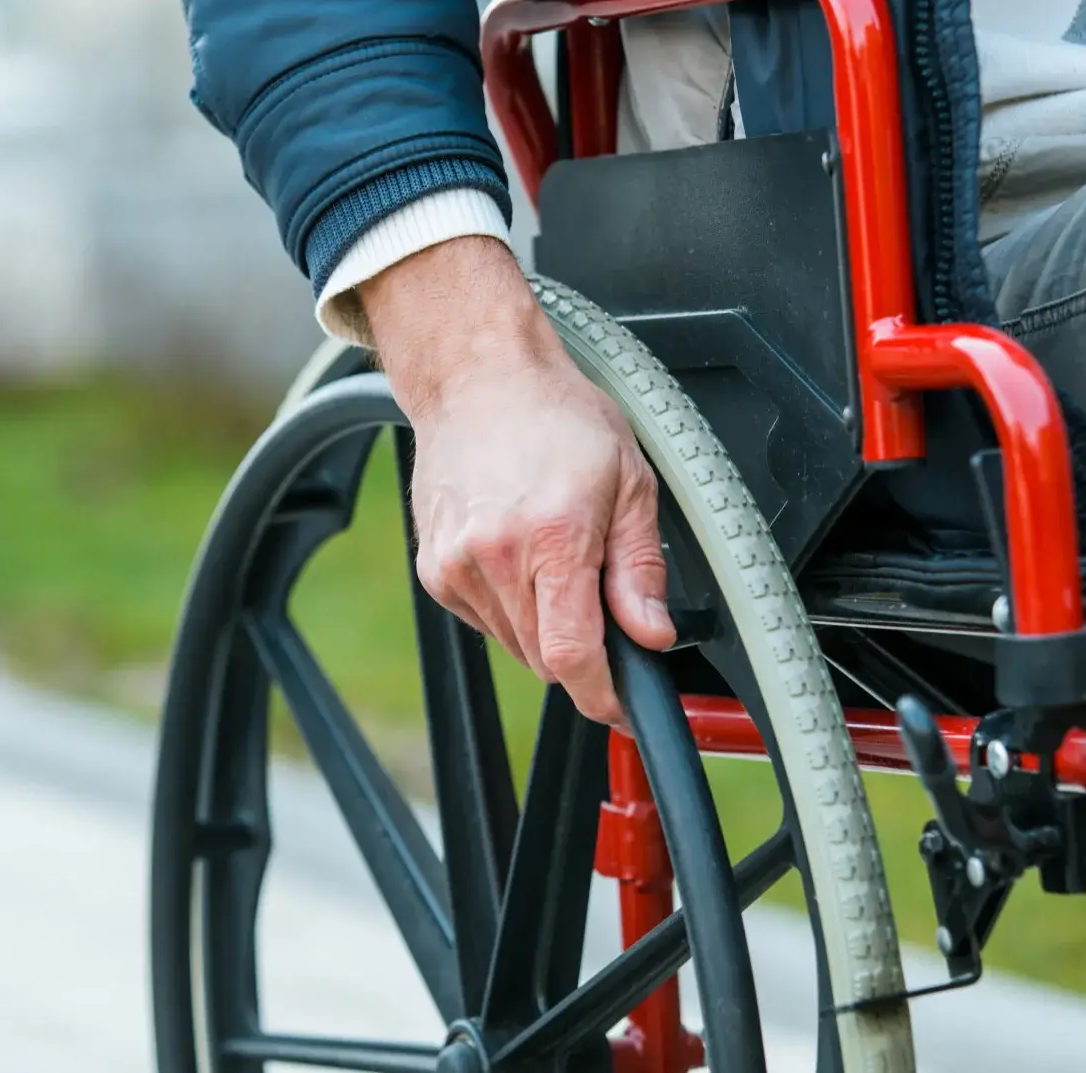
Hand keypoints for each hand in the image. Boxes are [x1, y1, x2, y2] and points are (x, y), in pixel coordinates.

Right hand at [360, 236, 675, 724]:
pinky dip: (513, 607)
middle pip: (546, 659)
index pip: (574, 656)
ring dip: (547, 626)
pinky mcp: (434, 570)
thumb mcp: (629, 481)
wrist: (478, 378)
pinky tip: (522, 553)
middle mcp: (496, 558)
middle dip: (583, 648)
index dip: (604, 696)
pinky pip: (486, 621)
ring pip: (516, 644)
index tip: (623, 707)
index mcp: (553, 537)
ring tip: (557, 556)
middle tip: (600, 593)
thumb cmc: (556, 416)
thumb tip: (651, 634)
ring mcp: (457, 567)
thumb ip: (640, 568)